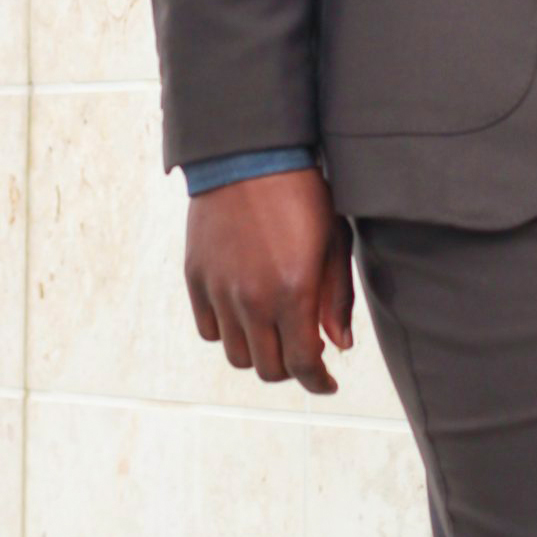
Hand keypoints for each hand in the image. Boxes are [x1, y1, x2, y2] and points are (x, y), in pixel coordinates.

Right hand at [183, 165, 354, 392]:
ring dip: (259, 352)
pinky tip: (245, 313)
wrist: (249, 154)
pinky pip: (209, 329)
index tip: (327, 383)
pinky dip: (228, 331)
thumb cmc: (301, 193)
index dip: (319, 382)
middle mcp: (253, 298)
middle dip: (291, 368)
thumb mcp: (333, 241)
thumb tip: (340, 345)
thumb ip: (336, 299)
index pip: (304, 365)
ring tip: (273, 331)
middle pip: (269, 368)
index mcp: (294, 291)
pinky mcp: (196, 278)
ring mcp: (220, 290)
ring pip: (237, 355)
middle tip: (303, 351)